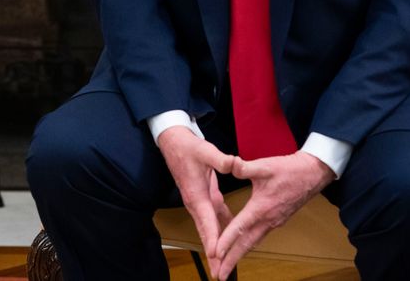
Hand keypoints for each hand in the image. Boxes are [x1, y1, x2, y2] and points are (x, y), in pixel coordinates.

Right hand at [157, 127, 234, 276]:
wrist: (173, 142)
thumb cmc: (188, 147)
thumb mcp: (205, 150)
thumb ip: (221, 159)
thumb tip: (235, 164)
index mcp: (196, 194)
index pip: (206, 220)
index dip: (212, 238)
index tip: (216, 254)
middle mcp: (196, 203)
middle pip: (206, 233)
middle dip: (213, 254)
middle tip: (219, 273)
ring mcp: (199, 202)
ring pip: (209, 229)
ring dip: (216, 247)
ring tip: (224, 266)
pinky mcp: (204, 198)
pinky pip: (214, 220)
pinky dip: (220, 232)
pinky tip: (231, 240)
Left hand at [212, 152, 334, 278]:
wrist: (313, 174)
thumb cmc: (290, 170)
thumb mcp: (265, 166)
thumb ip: (244, 168)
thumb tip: (229, 164)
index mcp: (262, 208)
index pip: (240, 228)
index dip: (226, 241)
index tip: (215, 253)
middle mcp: (268, 219)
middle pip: (246, 244)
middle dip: (232, 260)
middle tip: (220, 274)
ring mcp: (273, 222)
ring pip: (253, 242)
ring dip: (239, 254)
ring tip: (227, 265)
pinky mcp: (276, 220)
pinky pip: (258, 236)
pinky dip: (247, 244)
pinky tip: (241, 247)